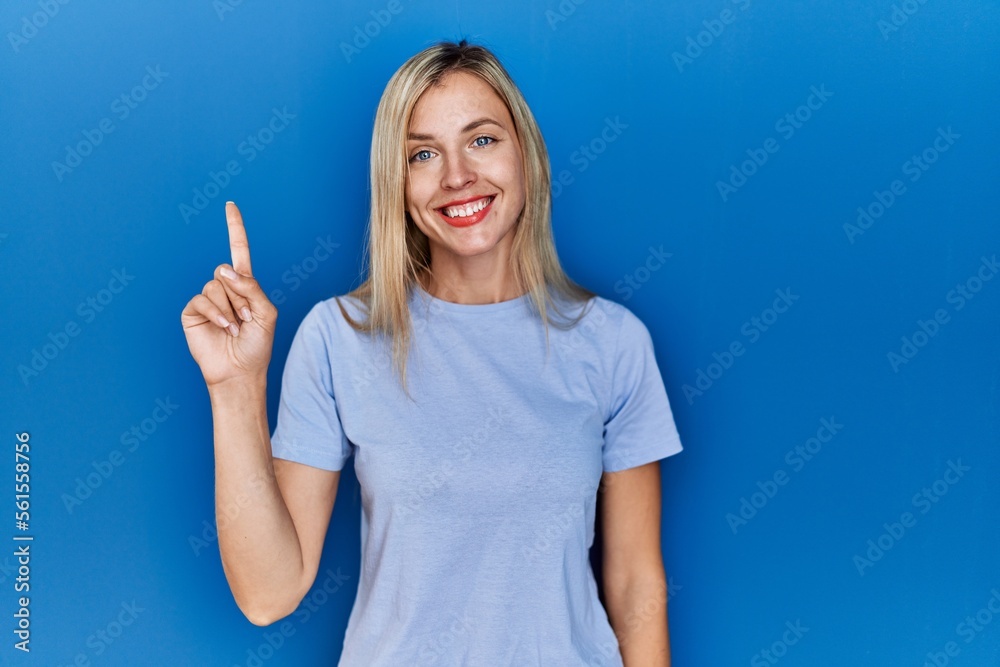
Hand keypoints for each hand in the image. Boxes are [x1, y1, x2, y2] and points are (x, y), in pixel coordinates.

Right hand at [181, 201, 277, 387]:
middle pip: (227, 270)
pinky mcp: (193, 311)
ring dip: (231, 308)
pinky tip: (225, 329)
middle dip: (241, 295)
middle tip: (247, 318)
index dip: (235, 228)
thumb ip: (252, 288)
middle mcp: (225, 288)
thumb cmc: (257, 345)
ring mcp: (208, 299)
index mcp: (245, 285)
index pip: (239, 251)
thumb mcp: (267, 313)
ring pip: (216, 285)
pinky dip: (217, 314)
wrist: (239, 371)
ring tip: (236, 327)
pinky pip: (203, 299)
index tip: (230, 205)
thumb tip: (225, 270)